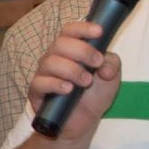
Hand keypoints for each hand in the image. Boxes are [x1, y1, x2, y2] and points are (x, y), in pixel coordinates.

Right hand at [28, 21, 122, 139]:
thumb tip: (104, 66)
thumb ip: (112, 64)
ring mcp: (44, 73)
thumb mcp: (111, 76)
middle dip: (82, 51)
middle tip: (97, 63)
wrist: (84, 121)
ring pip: (50, 62)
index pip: (71, 30)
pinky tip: (68, 89)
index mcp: (72, 49)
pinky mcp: (36, 91)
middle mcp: (55, 57)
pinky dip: (56, 84)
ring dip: (72, 70)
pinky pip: (40, 82)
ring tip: (86, 82)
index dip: (83, 28)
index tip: (100, 31)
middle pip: (61, 43)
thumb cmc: (95, 93)